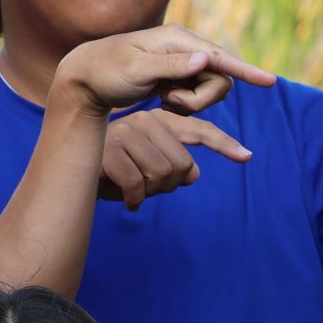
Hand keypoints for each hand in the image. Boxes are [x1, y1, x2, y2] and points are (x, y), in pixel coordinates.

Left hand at [52, 24, 276, 117]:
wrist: (86, 78)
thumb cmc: (107, 72)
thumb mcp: (137, 70)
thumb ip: (172, 66)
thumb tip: (207, 59)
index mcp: (178, 40)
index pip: (220, 57)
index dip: (246, 70)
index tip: (270, 82)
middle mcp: (185, 47)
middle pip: (220, 79)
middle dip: (202, 99)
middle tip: (170, 102)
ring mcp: (183, 62)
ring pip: (211, 90)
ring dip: (192, 103)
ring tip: (163, 101)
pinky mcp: (178, 76)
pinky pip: (198, 96)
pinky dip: (185, 105)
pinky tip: (163, 103)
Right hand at [98, 110, 250, 209]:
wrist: (76, 174)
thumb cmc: (119, 172)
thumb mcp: (151, 168)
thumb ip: (176, 167)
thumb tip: (193, 173)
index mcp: (159, 121)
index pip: (200, 131)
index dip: (224, 145)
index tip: (247, 156)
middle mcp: (144, 121)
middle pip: (182, 165)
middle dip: (169, 185)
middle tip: (149, 188)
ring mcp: (126, 133)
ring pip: (162, 176)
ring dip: (151, 193)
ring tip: (134, 190)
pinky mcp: (111, 151)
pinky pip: (138, 185)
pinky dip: (135, 200)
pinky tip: (128, 202)